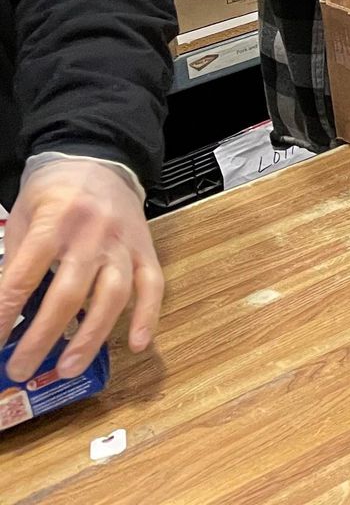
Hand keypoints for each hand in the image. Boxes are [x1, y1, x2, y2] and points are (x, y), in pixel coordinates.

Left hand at [0, 158, 162, 381]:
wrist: (99, 160)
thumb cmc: (54, 194)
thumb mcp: (23, 219)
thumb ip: (16, 262)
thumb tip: (4, 314)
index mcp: (53, 223)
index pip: (23, 279)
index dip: (5, 316)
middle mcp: (91, 235)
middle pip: (69, 294)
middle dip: (43, 338)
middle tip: (23, 369)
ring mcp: (124, 243)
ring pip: (113, 295)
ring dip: (91, 336)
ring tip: (69, 367)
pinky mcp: (147, 249)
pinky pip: (153, 285)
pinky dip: (148, 316)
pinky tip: (139, 344)